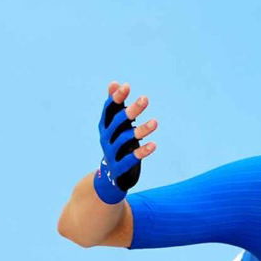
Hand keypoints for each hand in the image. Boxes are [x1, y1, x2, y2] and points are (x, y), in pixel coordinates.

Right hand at [93, 81, 158, 203]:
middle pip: (117, 123)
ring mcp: (111, 153)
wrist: (109, 177)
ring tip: (156, 122)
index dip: (116, 98)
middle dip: (131, 110)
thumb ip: (115, 105)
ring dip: (141, 130)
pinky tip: (153, 145)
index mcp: (104, 126)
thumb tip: (114, 82)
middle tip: (145, 98)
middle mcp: (106, 138)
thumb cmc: (116, 144)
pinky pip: (130, 159)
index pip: (109, 110)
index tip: (127, 86)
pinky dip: (142, 152)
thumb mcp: (115, 125)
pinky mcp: (119, 168)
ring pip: (125, 140)